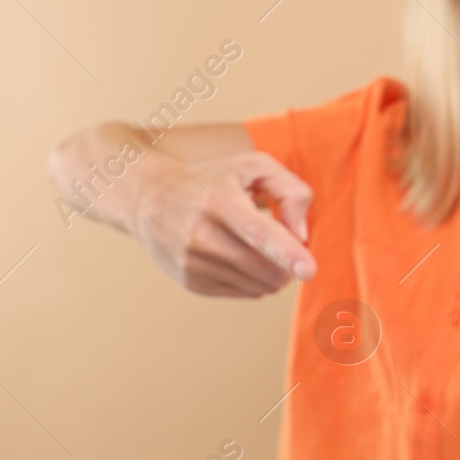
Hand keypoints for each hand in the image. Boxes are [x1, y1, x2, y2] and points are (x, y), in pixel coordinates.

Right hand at [128, 151, 315, 297]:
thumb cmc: (212, 179)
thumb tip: (301, 235)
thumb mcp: (254, 166)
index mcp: (221, 202)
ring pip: (258, 285)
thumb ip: (290, 191)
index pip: (258, 231)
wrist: (151, 199)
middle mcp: (202, 235)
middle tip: (284, 242)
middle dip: (288, 262)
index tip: (309, 270)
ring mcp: (193, 262)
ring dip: (274, 273)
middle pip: (265, 266)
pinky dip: (256, 281)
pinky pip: (244, 293)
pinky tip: (242, 257)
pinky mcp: (191, 282)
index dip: (286, 252)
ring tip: (258, 246)